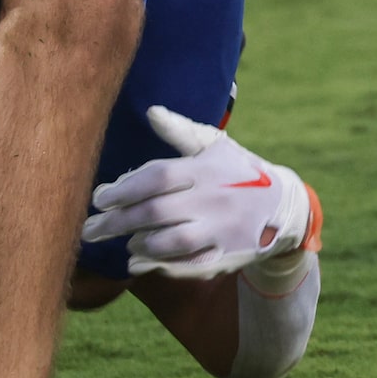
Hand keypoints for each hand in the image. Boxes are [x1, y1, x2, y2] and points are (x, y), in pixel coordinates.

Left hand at [82, 106, 315, 279]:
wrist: (285, 208)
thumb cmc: (240, 171)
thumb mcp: (217, 146)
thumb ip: (182, 131)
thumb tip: (151, 111)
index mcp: (207, 169)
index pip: (157, 177)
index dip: (123, 188)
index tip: (98, 198)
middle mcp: (214, 199)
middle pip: (156, 212)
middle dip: (117, 222)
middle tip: (91, 229)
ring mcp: (222, 231)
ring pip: (170, 242)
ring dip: (138, 244)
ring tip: (123, 241)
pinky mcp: (227, 257)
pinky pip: (187, 266)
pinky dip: (159, 266)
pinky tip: (138, 262)